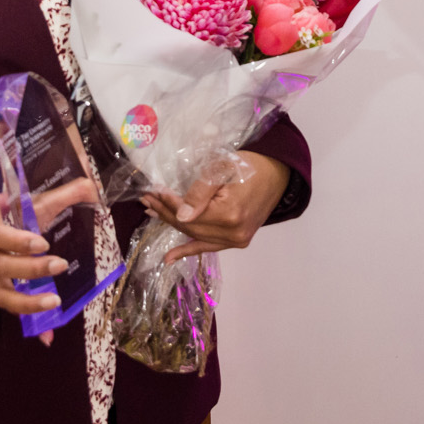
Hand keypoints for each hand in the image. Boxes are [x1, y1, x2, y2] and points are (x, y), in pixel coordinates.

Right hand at [0, 195, 68, 344]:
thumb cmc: (11, 215)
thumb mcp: (29, 202)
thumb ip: (60, 195)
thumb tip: (93, 187)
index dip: (18, 242)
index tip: (42, 243)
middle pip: (4, 268)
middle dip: (32, 270)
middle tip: (61, 265)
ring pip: (4, 296)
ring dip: (29, 303)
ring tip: (55, 303)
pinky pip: (11, 312)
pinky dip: (30, 324)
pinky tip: (47, 337)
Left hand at [141, 151, 289, 263]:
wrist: (277, 174)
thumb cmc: (250, 165)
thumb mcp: (223, 168)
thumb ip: (200, 192)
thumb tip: (180, 215)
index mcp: (230, 214)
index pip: (189, 212)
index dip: (168, 202)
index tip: (151, 192)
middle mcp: (233, 233)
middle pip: (190, 226)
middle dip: (166, 212)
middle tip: (146, 201)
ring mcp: (236, 240)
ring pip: (196, 235)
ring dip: (173, 226)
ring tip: (152, 214)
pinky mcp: (238, 241)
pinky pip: (209, 246)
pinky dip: (189, 250)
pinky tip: (169, 258)